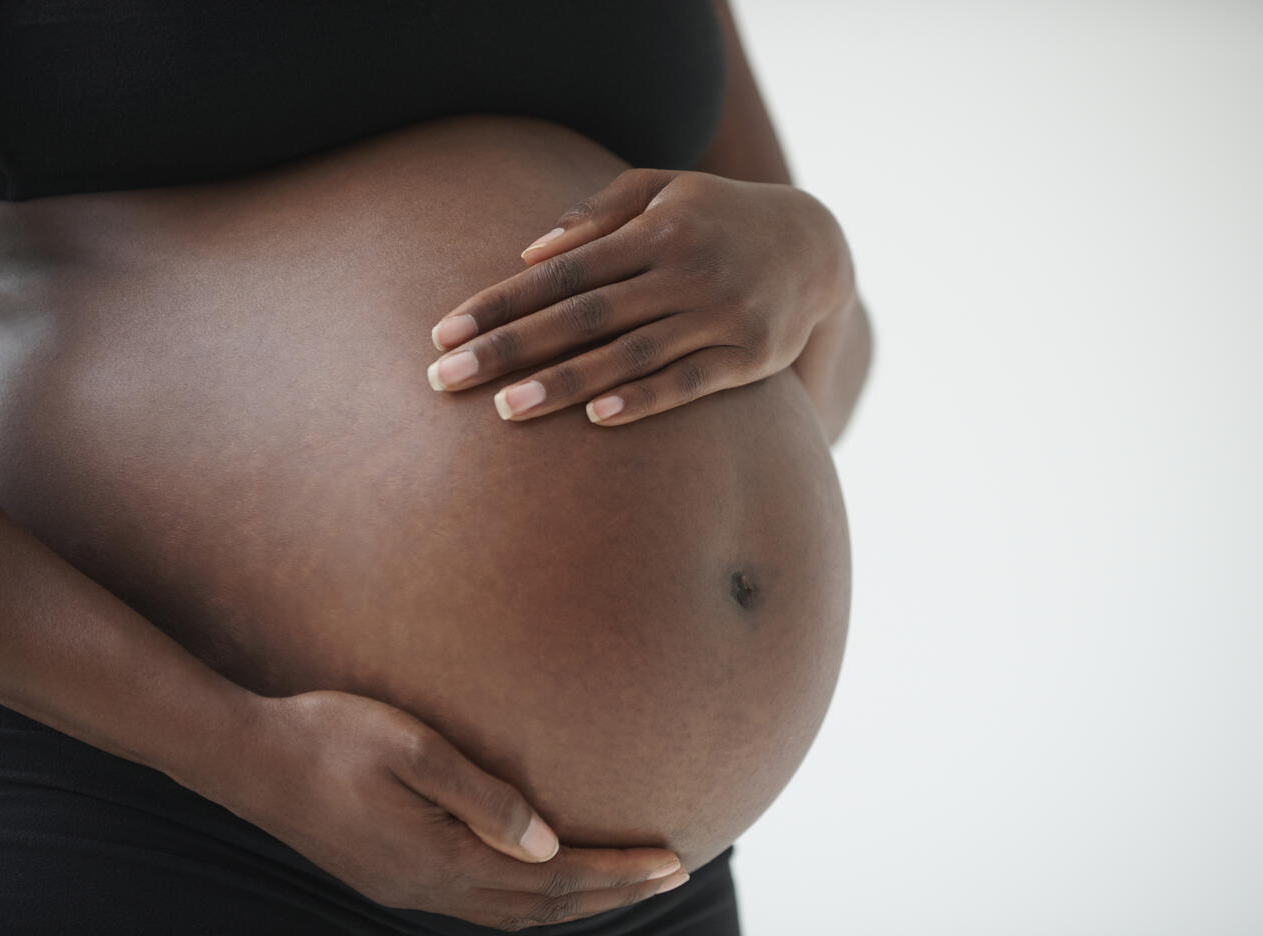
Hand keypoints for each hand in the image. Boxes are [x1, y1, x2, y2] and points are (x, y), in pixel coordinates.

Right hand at [223, 690, 687, 931]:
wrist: (243, 757)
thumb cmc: (328, 734)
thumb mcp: (411, 749)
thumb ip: (483, 798)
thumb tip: (549, 842)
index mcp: (439, 860)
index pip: (554, 879)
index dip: (618, 874)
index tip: (673, 861)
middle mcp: (429, 889)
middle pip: (543, 907)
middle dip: (613, 893)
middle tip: (675, 873)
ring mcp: (408, 889)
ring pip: (514, 913)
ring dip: (577, 901)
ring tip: (628, 883)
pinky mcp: (394, 878)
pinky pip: (483, 904)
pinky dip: (532, 899)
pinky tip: (548, 880)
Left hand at [424, 168, 851, 425]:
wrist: (818, 247)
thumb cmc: (719, 218)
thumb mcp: (666, 189)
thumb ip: (599, 213)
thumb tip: (529, 252)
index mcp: (655, 230)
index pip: (561, 271)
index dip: (500, 302)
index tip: (445, 332)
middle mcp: (684, 270)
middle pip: (583, 315)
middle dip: (510, 347)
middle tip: (445, 377)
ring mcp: (720, 315)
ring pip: (629, 355)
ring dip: (564, 383)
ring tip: (505, 410)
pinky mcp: (751, 357)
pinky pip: (691, 383)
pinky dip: (646, 400)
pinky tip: (599, 419)